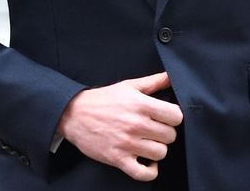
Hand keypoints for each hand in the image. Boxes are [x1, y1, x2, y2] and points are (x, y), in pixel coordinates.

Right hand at [56, 72, 182, 181]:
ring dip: (156, 149)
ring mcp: (127, 143)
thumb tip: (171, 76)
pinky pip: (144, 173)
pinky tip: (146, 162)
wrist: (73, 114)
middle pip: (170, 136)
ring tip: (147, 143)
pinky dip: (149, 171)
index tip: (165, 117)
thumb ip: (153, 82)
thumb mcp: (128, 86)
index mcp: (141, 104)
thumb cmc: (102, 100)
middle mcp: (136, 124)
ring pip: (161, 153)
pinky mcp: (118, 159)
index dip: (173, 117)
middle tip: (153, 129)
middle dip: (164, 133)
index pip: (176, 116)